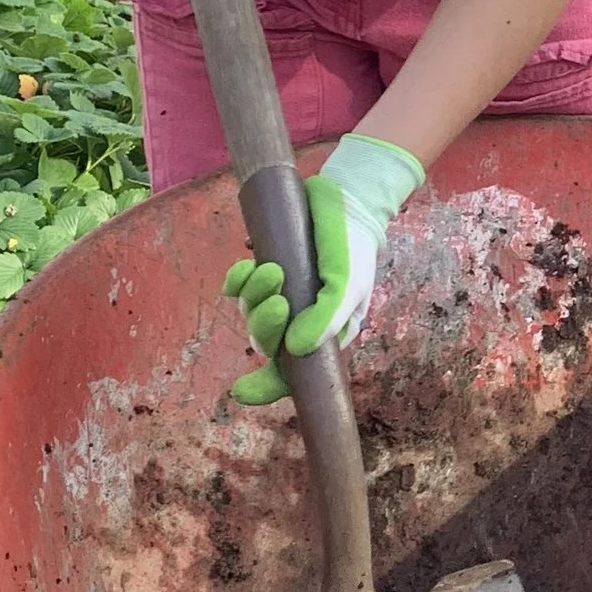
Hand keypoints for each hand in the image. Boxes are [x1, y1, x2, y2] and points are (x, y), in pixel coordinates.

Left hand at [223, 133, 423, 404]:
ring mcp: (280, 295)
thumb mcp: (349, 287)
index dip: (267, 386)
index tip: (241, 390)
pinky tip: (244, 268)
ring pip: (250, 312)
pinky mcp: (264, 269)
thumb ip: (327, 319)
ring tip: (271, 269)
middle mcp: (298, 320)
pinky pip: (238, 287)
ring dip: (253, 296)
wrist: (347, 200)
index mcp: (323, 334)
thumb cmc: (353, 249)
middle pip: (267, 341)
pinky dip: (237, 282)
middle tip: (277, 301)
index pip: (293, 373)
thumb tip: (294, 349)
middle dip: (264, 325)